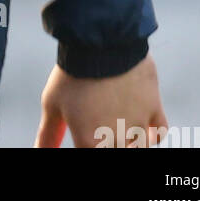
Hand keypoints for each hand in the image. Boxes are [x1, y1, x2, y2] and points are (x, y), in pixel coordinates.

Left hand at [35, 53, 166, 147]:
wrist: (101, 42)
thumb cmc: (72, 74)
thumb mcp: (52, 103)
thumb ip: (48, 133)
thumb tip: (40, 151)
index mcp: (90, 143)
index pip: (91, 157)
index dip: (89, 143)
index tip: (87, 132)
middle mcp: (116, 140)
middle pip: (118, 152)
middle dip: (109, 142)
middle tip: (101, 123)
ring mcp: (138, 125)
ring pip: (140, 147)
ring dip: (130, 142)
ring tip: (118, 125)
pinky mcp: (154, 108)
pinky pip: (159, 133)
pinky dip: (153, 134)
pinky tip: (143, 128)